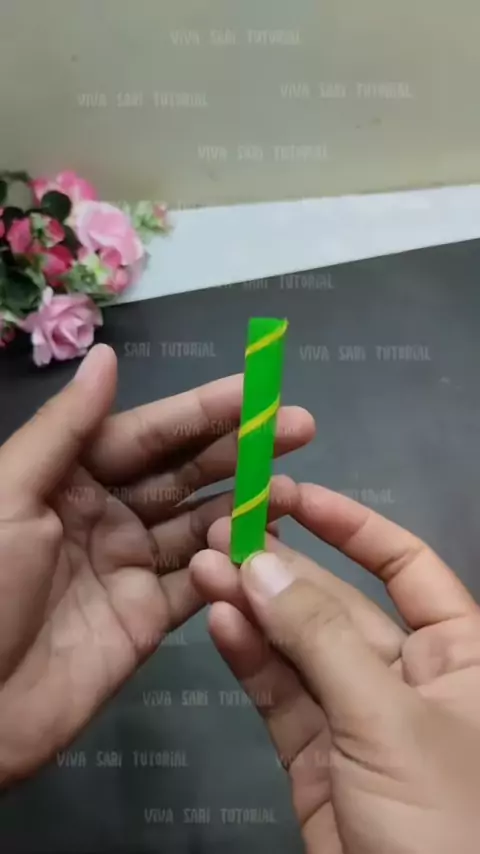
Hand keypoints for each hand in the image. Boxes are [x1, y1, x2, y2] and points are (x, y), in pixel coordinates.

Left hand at [0, 344, 313, 784]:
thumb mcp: (10, 495)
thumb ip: (66, 428)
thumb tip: (107, 355)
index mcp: (69, 475)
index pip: (149, 433)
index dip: (205, 410)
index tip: (260, 391)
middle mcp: (105, 512)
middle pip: (184, 472)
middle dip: (240, 449)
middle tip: (301, 429)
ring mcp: (130, 566)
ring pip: (200, 524)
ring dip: (246, 506)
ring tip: (295, 489)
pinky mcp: (148, 617)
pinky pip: (200, 582)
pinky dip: (234, 564)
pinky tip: (273, 544)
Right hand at [191, 484, 479, 853]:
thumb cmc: (443, 817)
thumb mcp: (389, 718)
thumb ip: (321, 640)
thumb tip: (262, 565)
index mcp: (461, 651)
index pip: (405, 565)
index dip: (353, 525)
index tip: (294, 494)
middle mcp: (411, 675)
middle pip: (339, 603)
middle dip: (283, 568)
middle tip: (222, 531)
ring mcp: (359, 716)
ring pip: (300, 648)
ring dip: (254, 608)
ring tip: (203, 567)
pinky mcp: (318, 758)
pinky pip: (282, 696)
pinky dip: (250, 659)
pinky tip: (218, 620)